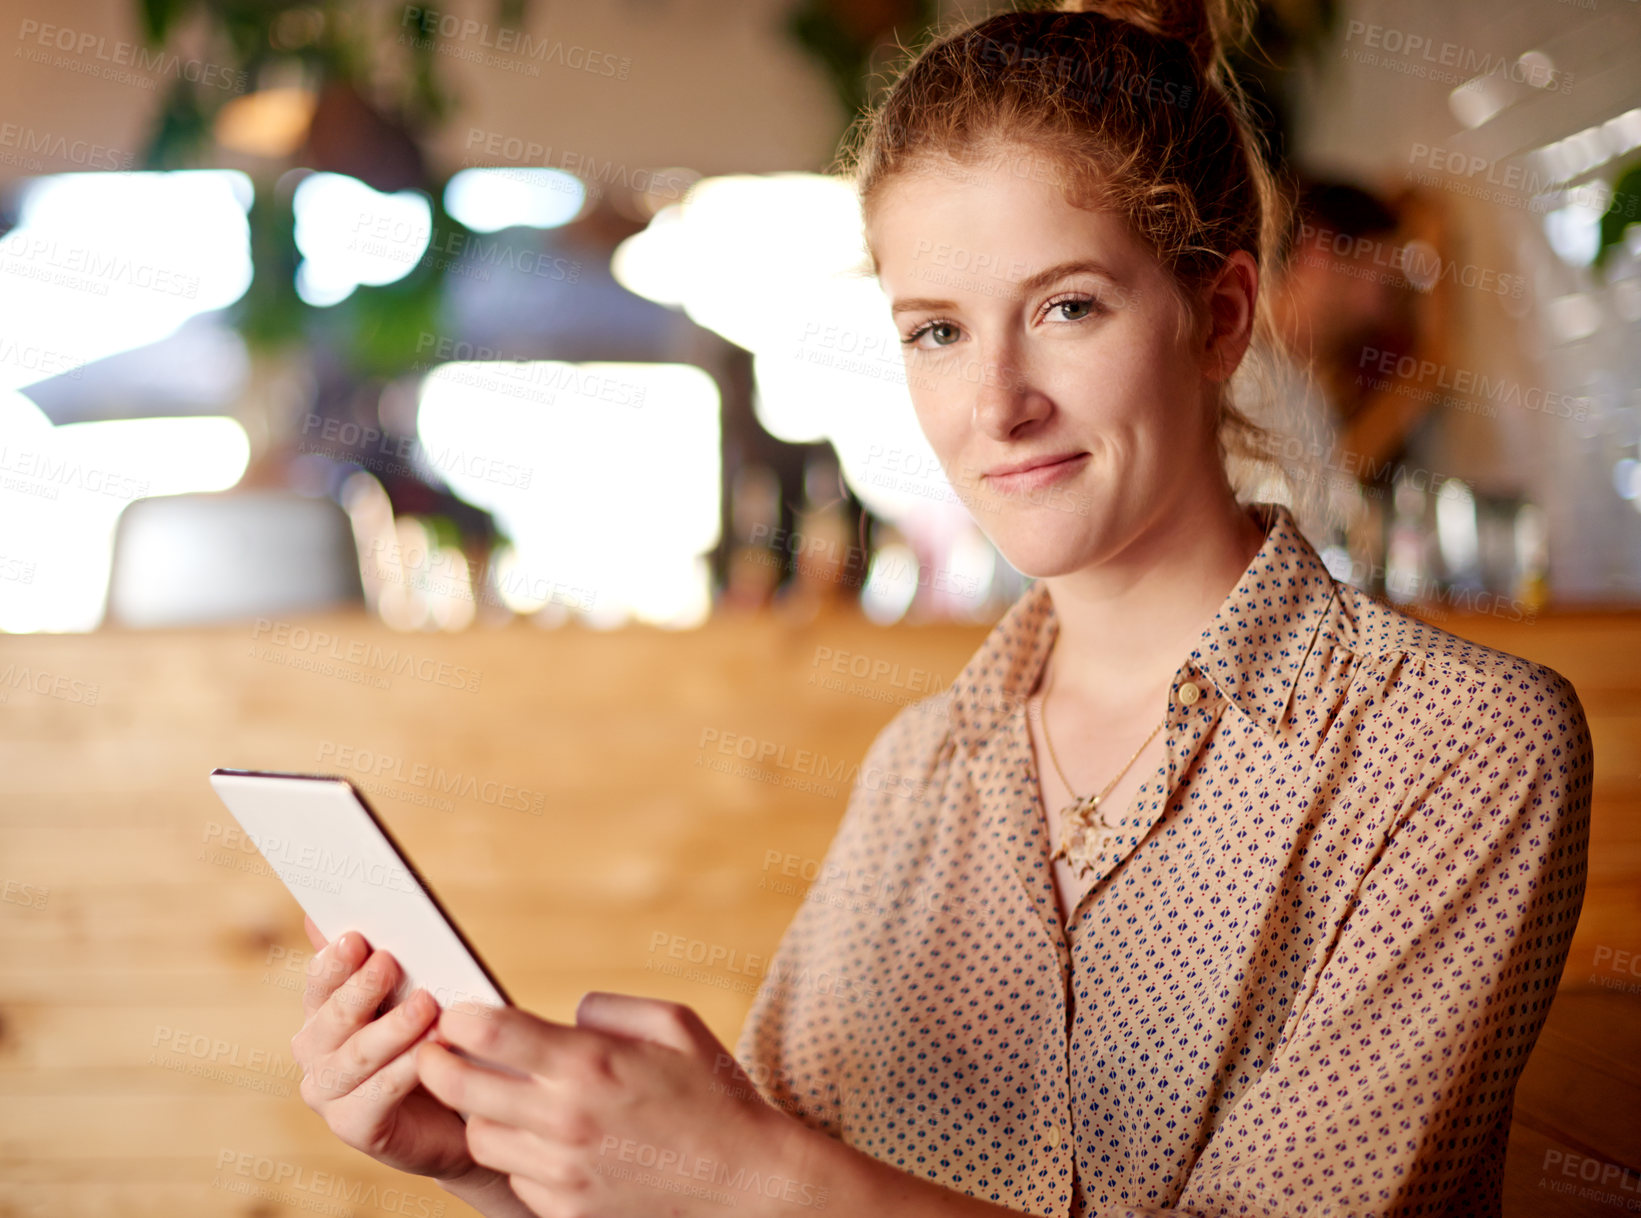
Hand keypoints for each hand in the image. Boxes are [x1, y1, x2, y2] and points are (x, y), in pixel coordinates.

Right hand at [288, 916, 493, 1188]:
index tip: (357, 936)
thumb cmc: (430, 1041)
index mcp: (323, 1013)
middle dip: (361, 988)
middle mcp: (316, 1053)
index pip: (319, 980)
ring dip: (391, 1028)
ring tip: (427, 1004)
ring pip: (355, 1055)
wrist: (459, 1109)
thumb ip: (370, 960)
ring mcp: (329, 1094)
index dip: (335, 960)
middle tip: (391, 962)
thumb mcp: (407, 993)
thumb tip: (318, 915)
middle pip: (332, 1016)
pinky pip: (379, 1093)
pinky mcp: (354, 1128)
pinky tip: (434, 1048)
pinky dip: (406, 1068)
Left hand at [416, 993, 819, 1217]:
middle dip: (437, 1063)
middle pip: (459, 1087)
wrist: (743, 1175)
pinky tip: (546, 1142)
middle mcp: (565, 1118)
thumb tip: (563, 1016)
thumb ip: (608, 1008)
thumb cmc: (712, 1090)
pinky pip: (514, 1177)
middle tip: (438, 1054)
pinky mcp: (566, 1209)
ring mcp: (562, 1170)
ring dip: (481, 1114)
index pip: (489, 1032)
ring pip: (480, 1137)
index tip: (458, 1016)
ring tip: (503, 1100)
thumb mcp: (673, 1022)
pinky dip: (520, 1158)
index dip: (460, 1018)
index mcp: (588, 1062)